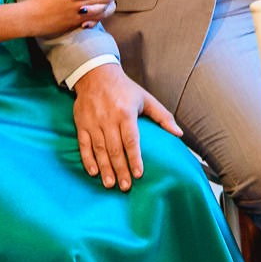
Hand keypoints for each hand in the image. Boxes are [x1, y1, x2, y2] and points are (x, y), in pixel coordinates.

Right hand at [70, 61, 181, 190]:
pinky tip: (93, 172)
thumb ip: (163, 117)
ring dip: (105, 168)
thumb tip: (179, 134)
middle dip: (120, 169)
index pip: (131, 140)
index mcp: (126, 113)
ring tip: (110, 184)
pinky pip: (83, 145)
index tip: (138, 174)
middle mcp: (108, 119)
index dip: (134, 158)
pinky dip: (87, 159)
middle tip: (125, 186)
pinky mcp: (81, 124)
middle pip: (115, 148)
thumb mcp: (146, 99)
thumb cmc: (125, 89)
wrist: (96, 75)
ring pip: (99, 150)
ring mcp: (93, 122)